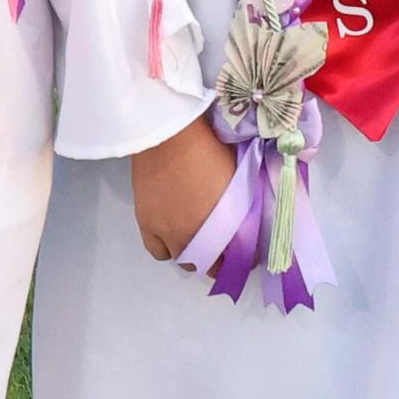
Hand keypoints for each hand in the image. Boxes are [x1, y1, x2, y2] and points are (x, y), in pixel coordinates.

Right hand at [130, 115, 236, 261]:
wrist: (171, 134)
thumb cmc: (209, 148)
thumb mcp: (238, 177)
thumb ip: (245, 206)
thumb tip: (251, 220)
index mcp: (221, 226)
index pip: (240, 257)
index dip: (246, 256)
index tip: (249, 249)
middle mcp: (195, 237)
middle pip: (210, 265)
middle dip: (219, 258)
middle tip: (222, 243)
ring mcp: (167, 233)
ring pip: (183, 260)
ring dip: (193, 255)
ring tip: (195, 237)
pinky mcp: (146, 223)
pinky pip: (158, 251)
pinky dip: (167, 248)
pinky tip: (172, 236)